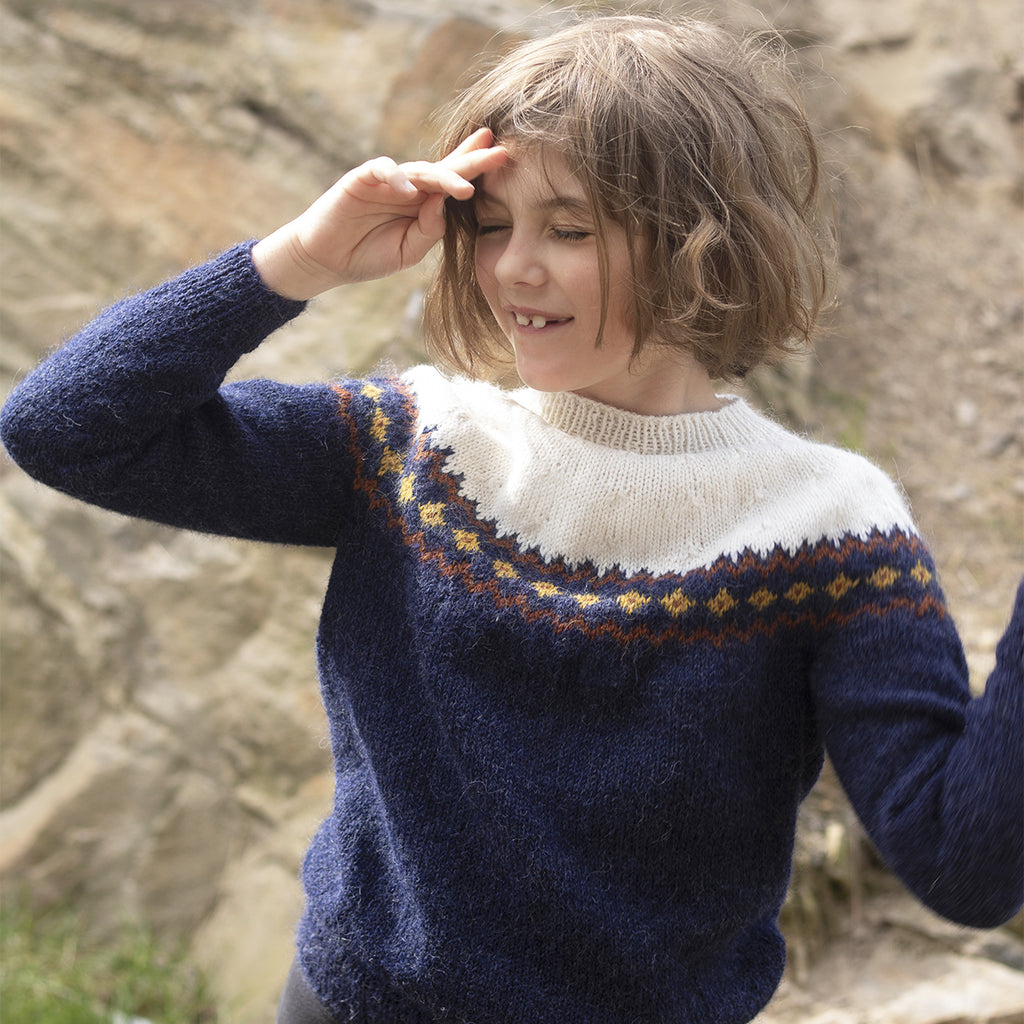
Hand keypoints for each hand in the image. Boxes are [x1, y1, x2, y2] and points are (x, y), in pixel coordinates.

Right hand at [252, 128, 507, 299]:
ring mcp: (386, 180)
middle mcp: (409, 185)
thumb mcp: (409, 250)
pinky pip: (381, 171)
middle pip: (444, 167)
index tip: (504, 157)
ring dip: (443, 177)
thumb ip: (430, 229)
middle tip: (500, 152)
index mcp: (424, 201)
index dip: (476, 166)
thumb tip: (445, 204)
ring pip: (419, 169)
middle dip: (472, 160)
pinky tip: (410, 190)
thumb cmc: (370, 254)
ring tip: (464, 187)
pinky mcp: (360, 180)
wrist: (327, 261)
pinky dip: (396, 179)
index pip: (454, 179)